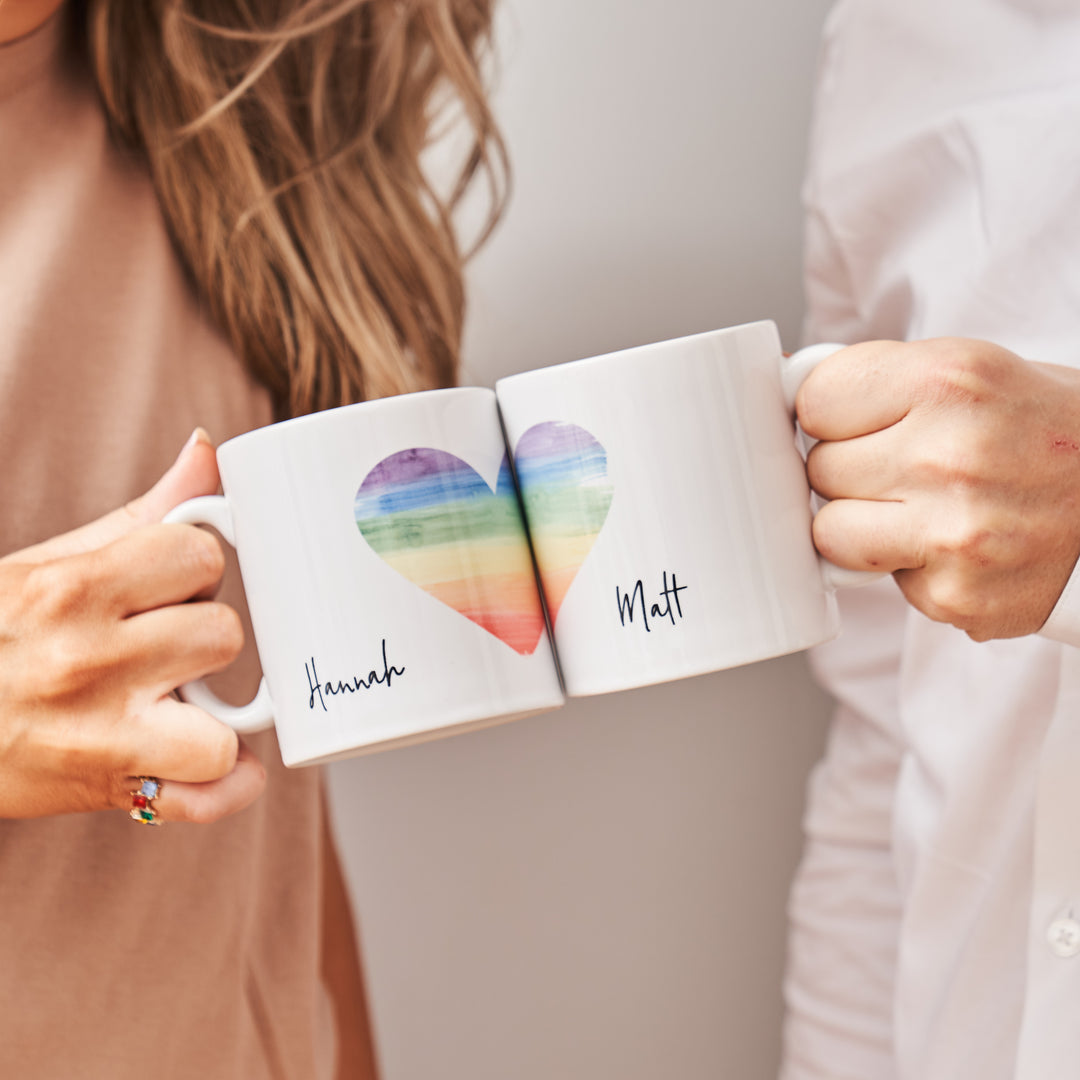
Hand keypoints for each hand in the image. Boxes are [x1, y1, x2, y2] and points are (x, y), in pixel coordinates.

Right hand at [0, 430, 265, 821]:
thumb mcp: (52, 563)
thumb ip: (145, 512)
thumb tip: (209, 450)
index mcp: (72, 590)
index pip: (199, 556)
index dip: (196, 567)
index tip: (175, 581)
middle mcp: (86, 661)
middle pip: (222, 634)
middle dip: (204, 636)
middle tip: (168, 646)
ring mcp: (98, 736)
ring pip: (228, 725)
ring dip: (216, 715)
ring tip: (182, 705)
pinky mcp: (106, 792)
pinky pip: (204, 799)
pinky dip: (225, 788)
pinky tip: (217, 764)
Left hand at [797, 338, 1079, 640]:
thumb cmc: (1045, 430)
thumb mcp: (974, 372)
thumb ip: (879, 381)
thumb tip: (780, 384)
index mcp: (950, 381)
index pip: (814, 400)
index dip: (833, 412)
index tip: (859, 418)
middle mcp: (950, 457)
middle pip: (819, 468)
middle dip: (850, 468)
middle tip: (909, 464)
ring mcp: (954, 534)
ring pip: (830, 534)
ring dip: (863, 525)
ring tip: (922, 508)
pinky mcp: (957, 596)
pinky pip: (881, 581)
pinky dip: (909, 567)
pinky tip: (960, 545)